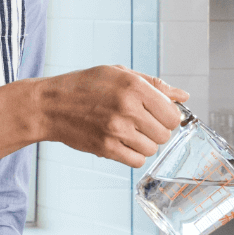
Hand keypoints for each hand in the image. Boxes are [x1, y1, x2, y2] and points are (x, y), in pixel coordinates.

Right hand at [35, 66, 188, 166]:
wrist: (50, 105)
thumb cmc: (84, 86)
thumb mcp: (119, 73)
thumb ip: (154, 84)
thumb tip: (183, 96)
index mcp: (134, 86)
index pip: (173, 114)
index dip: (168, 117)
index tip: (158, 115)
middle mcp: (128, 108)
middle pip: (164, 134)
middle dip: (156, 131)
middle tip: (140, 123)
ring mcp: (116, 130)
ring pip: (151, 149)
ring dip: (144, 143)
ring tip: (128, 132)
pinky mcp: (106, 148)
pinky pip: (136, 161)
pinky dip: (133, 155)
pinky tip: (122, 143)